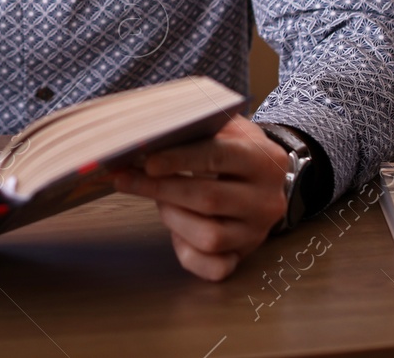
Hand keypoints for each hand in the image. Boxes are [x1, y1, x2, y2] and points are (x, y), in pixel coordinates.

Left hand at [112, 114, 290, 280]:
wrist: (265, 177)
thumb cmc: (232, 146)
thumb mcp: (222, 125)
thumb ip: (191, 126)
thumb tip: (145, 135)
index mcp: (265, 160)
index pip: (219, 156)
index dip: (179, 160)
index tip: (147, 163)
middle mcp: (266, 200)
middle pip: (209, 199)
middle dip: (161, 189)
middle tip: (126, 179)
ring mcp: (257, 232)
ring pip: (209, 237)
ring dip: (173, 218)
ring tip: (159, 200)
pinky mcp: (245, 256)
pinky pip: (214, 268)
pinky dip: (188, 253)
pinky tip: (175, 231)